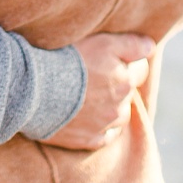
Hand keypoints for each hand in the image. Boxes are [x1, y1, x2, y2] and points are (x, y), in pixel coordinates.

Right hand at [42, 33, 154, 149]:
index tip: (110, 57)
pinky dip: (96, 127)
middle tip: (92, 74)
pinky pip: (101, 136)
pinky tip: (82, 116)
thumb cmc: (66, 60)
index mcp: (125, 81)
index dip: (127, 61)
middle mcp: (119, 106)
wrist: (32, 89)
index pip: (140, 70)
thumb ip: (131, 45)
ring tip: (84, 95)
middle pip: (126, 93)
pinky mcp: (87, 140)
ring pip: (116, 116)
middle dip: (115, 84)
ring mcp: (104, 125)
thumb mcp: (101, 43)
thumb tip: (151, 47)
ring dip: (107, 107)